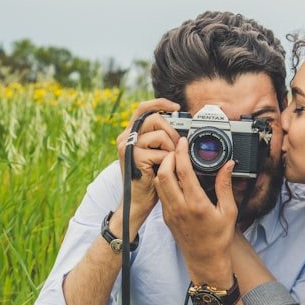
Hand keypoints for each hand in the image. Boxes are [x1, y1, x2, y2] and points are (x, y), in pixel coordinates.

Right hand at [115, 98, 181, 226]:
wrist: (139, 201)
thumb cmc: (150, 177)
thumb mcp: (155, 152)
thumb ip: (160, 136)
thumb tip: (178, 123)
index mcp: (130, 133)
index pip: (144, 108)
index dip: (160, 103)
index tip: (176, 107)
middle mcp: (125, 137)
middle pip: (155, 119)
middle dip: (171, 131)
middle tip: (176, 146)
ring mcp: (128, 147)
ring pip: (160, 135)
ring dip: (171, 148)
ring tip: (168, 161)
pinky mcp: (135, 158)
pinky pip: (162, 153)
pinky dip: (168, 161)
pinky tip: (163, 169)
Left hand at [155, 137, 237, 285]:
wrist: (205, 260)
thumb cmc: (218, 238)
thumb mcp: (228, 211)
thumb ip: (225, 186)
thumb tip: (228, 165)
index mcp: (196, 204)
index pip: (183, 171)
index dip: (181, 152)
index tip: (183, 142)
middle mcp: (179, 207)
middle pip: (164, 173)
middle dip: (168, 157)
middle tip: (176, 149)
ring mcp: (170, 212)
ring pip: (159, 183)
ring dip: (163, 168)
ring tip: (173, 159)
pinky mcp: (166, 217)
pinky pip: (161, 193)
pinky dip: (164, 180)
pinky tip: (173, 176)